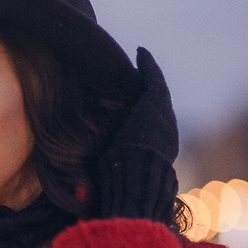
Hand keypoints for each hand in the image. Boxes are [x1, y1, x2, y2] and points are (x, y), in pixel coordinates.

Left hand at [94, 48, 178, 220]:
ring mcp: (163, 118)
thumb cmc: (122, 190)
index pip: (150, 132)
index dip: (142, 120)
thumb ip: (102, 181)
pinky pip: (153, 79)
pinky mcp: (156, 103)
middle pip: (156, 108)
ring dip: (149, 76)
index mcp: (157, 154)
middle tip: (140, 76)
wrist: (136, 180)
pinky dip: (147, 66)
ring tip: (142, 60)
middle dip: (148, 93)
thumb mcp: (110, 186)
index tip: (133, 112)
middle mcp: (166, 135)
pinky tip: (140, 52)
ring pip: (156, 92)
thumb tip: (80, 196)